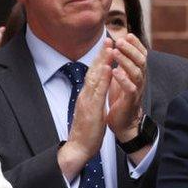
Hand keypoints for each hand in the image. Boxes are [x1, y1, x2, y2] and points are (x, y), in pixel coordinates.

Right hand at [58, 40, 112, 179]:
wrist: (78, 148)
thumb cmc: (86, 132)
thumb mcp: (90, 112)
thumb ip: (93, 101)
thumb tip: (97, 93)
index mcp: (86, 97)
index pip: (93, 75)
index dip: (100, 60)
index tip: (106, 47)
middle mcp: (84, 96)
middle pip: (93, 72)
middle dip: (101, 55)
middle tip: (108, 39)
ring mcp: (87, 101)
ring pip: (95, 78)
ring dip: (103, 61)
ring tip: (109, 48)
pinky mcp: (91, 109)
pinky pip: (99, 91)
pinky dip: (104, 78)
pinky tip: (109, 68)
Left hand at [107, 34, 147, 142]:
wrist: (123, 123)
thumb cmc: (120, 99)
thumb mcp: (121, 78)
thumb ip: (122, 64)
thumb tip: (118, 47)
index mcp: (137, 73)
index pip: (141, 55)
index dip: (136, 44)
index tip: (127, 34)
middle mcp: (140, 80)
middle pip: (140, 60)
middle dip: (131, 49)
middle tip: (120, 40)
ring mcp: (137, 90)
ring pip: (136, 72)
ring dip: (125, 60)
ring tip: (115, 51)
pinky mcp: (130, 101)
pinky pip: (130, 88)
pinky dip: (122, 79)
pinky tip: (114, 71)